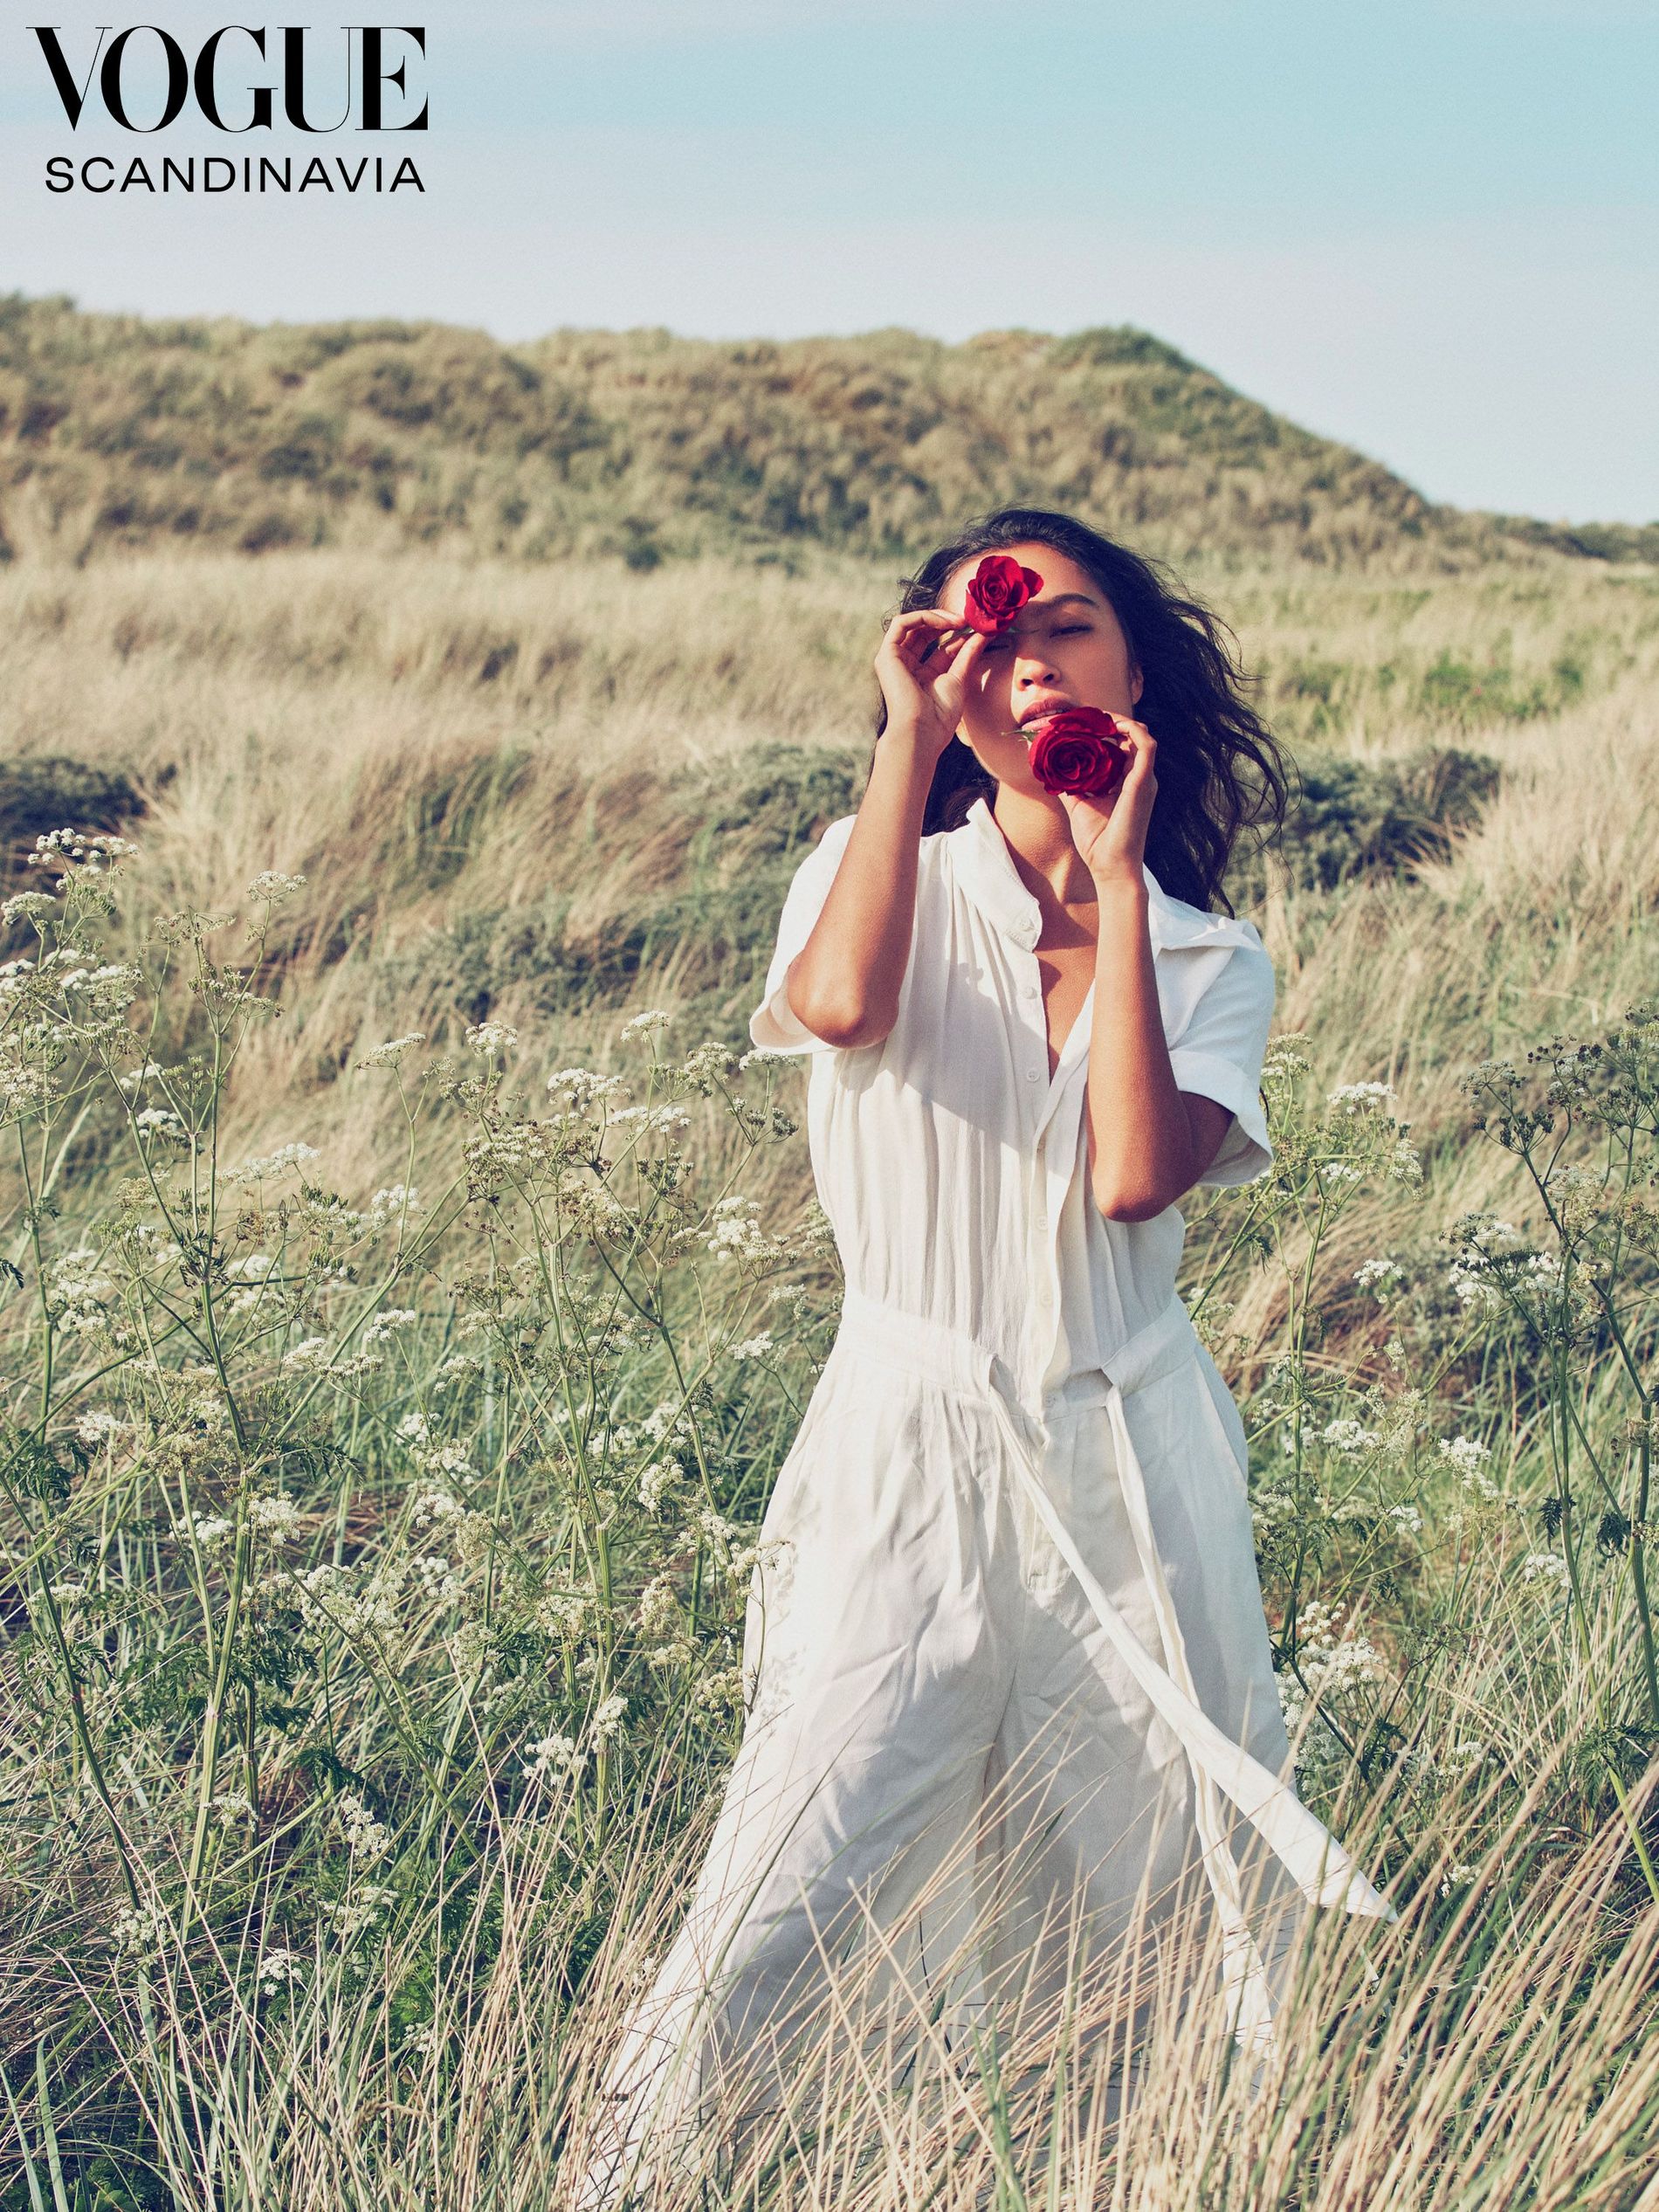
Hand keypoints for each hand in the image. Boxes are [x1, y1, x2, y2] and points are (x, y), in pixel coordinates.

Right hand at [873, 609, 990, 761]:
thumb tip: (984, 633)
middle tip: (968, 620)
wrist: (922, 732)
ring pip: (912, 623)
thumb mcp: (959, 678)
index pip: (940, 645)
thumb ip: (968, 654)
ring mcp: (894, 660)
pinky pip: (901, 623)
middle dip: (947, 621)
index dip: (957, 633)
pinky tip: (943, 622)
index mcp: (923, 674)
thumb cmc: (939, 716)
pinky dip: (922, 616)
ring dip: (937, 616)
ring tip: (958, 620)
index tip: (977, 629)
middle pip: (924, 631)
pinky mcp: (887, 655)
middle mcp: (907, 665)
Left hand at [1057, 714, 1157, 886]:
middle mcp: (1136, 777)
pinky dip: (1132, 729)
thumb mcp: (1076, 805)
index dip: (1101, 729)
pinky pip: (1147, 745)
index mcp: (1124, 781)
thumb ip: (1067, 785)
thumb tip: (1048, 769)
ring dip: (1118, 720)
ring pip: (1139, 735)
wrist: (1109, 866)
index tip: (1078, 721)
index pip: (1117, 744)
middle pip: (1127, 736)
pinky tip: (1112, 724)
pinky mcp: (1144, 782)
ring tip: (1096, 716)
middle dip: (1106, 720)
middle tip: (1082, 715)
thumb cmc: (1096, 842)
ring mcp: (1143, 779)